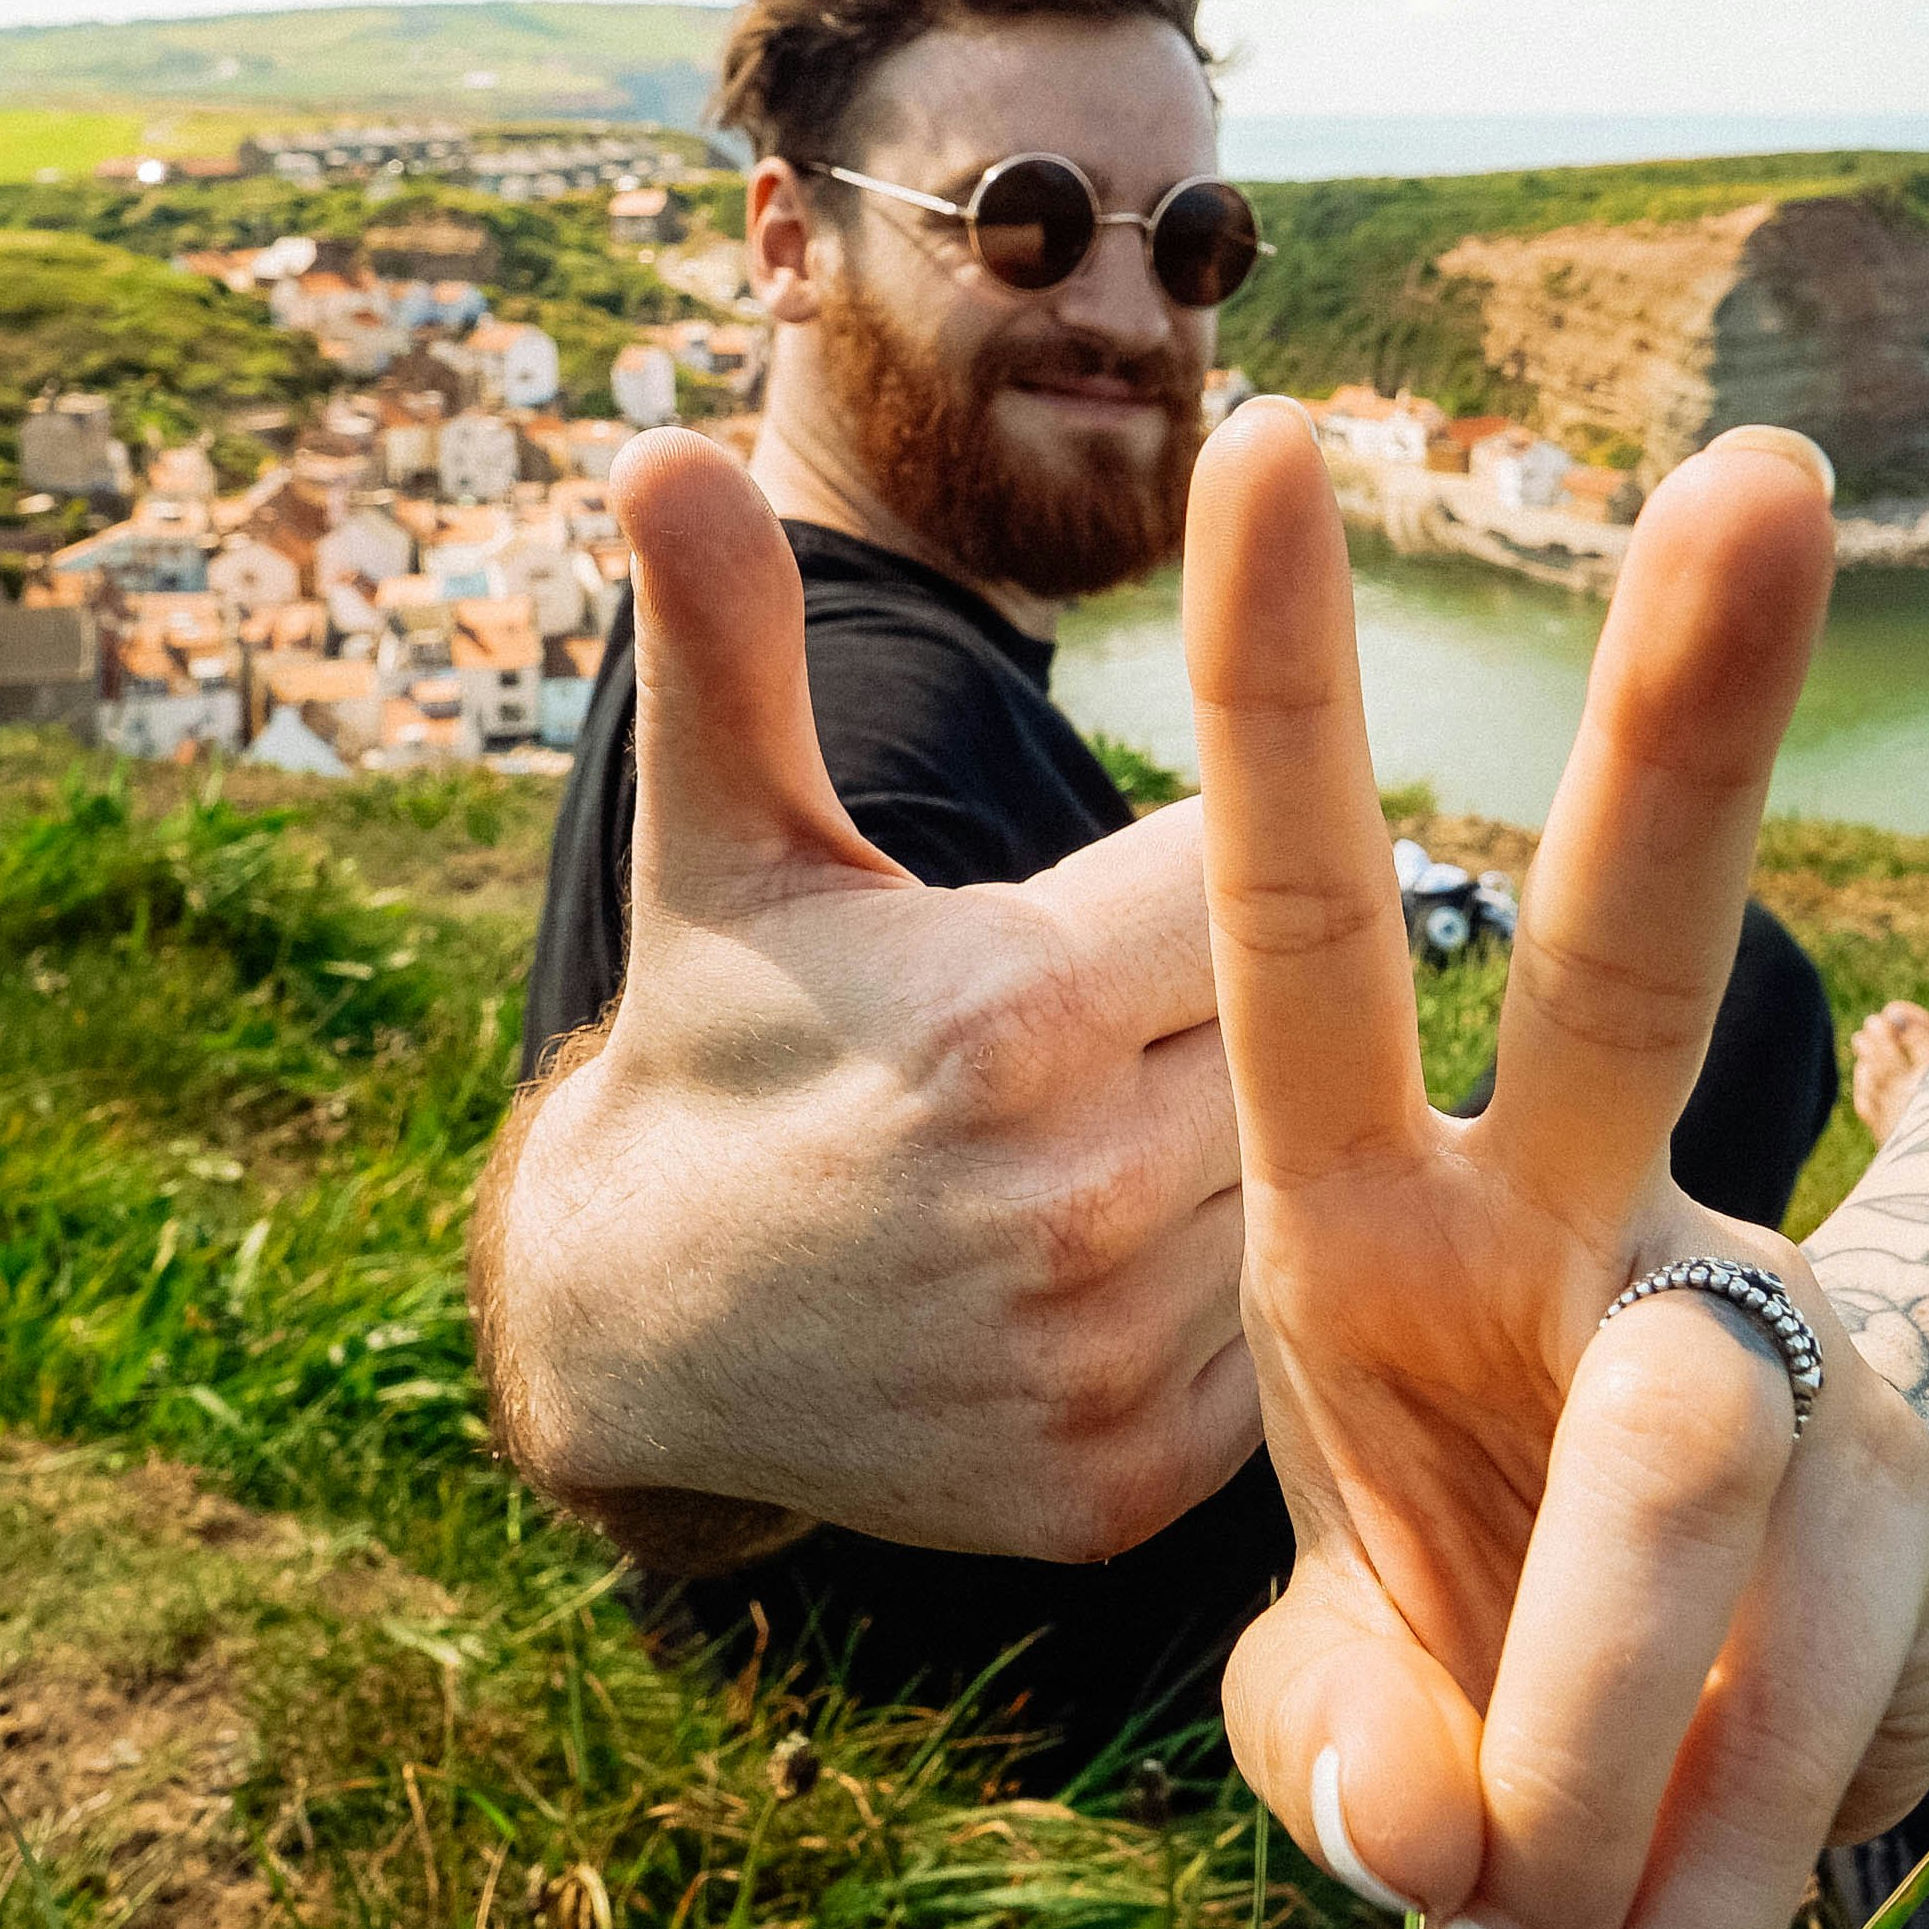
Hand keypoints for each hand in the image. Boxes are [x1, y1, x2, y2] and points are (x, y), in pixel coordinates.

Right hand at [472, 432, 1247, 1567]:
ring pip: (1290, 1188)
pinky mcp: (1118, 1485)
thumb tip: (661, 444)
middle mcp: (1068, 1192)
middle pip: (1292, 1034)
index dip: (1195, 870)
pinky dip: (1227, 1296)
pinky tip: (1133, 1253)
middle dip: (1227, 1009)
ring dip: (1247, 1150)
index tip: (1148, 881)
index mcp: (1007, 1011)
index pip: (1249, 875)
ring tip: (1141, 1127)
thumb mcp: (724, 840)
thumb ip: (736, 640)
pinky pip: (1265, 1348)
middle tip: (1147, 1013)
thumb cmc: (719, 1037)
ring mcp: (1098, 1353)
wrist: (636, 1327)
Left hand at [1188, 406, 1928, 1928]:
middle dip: (1694, 723)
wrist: (1726, 1735)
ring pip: (1698, 1506)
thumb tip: (1446, 1871)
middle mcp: (1587, 1240)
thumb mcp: (1321, 1678)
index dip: (1283, 695)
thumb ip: (1329, 1748)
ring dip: (1587, 1787)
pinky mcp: (1888, 1580)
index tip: (1261, 439)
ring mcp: (1759, 1382)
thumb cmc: (1470, 1628)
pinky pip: (1764, 1786)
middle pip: (1651, 961)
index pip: (1309, 928)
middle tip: (1764, 468)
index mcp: (1369, 1216)